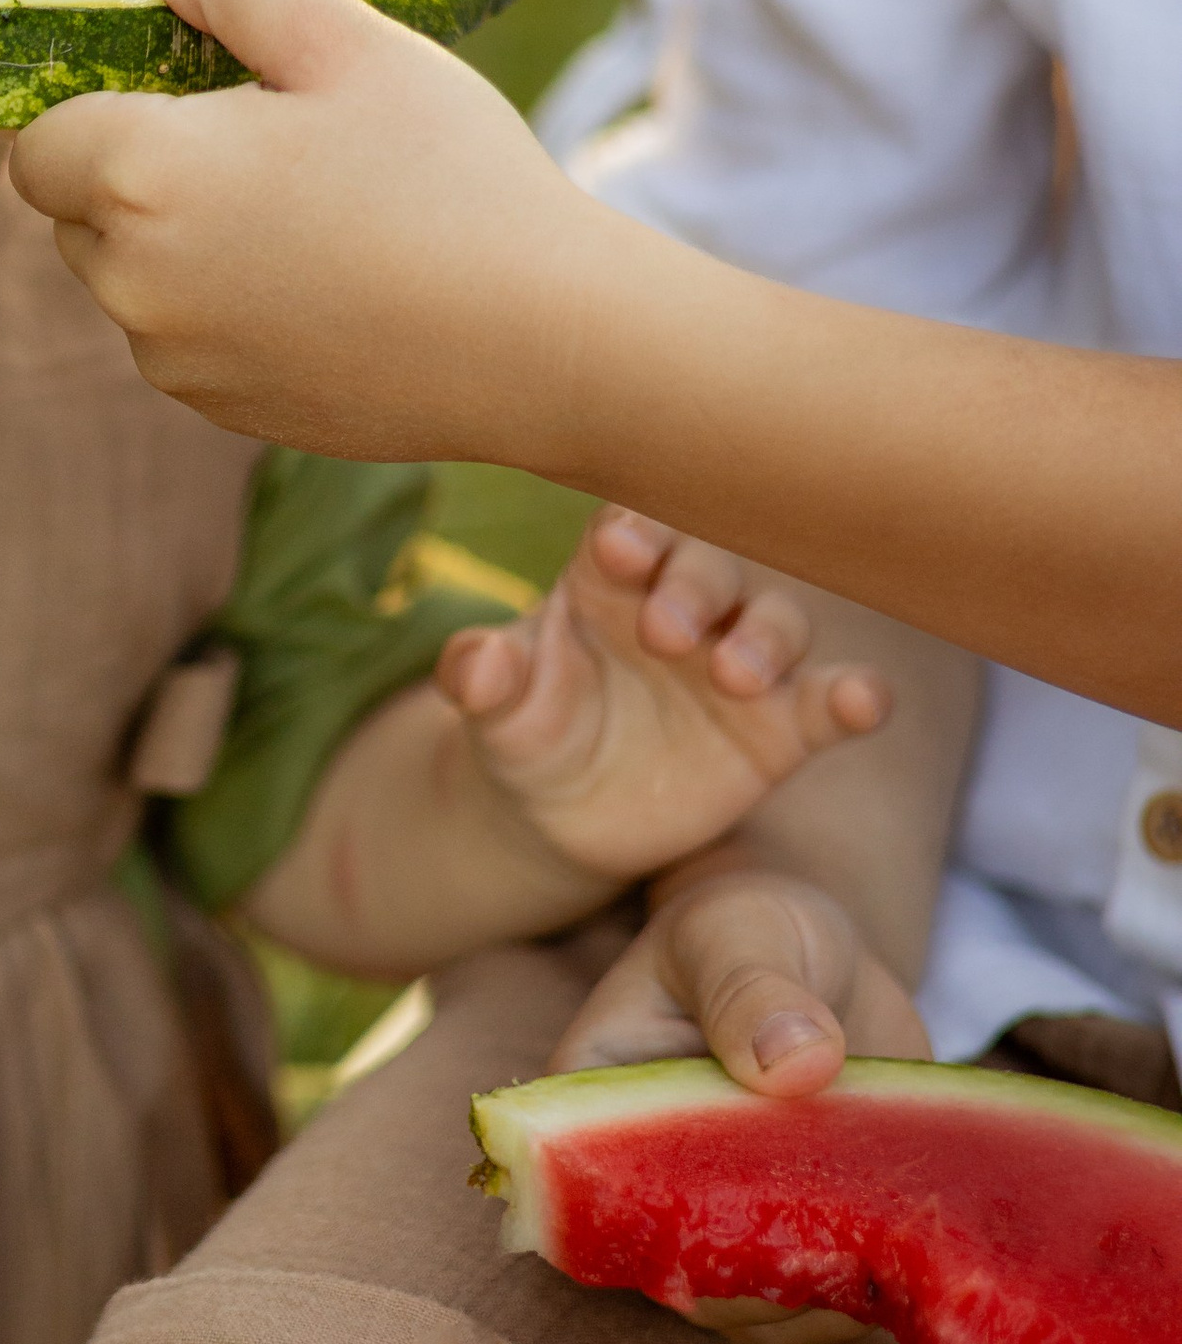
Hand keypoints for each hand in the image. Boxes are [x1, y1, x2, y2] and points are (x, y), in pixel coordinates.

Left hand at [10, 0, 608, 464]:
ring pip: (134, 282)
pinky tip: (331, 281)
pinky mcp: (226, 413)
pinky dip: (229, 306)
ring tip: (310, 213)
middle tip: (264, 142)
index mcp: (139, 180)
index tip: (186, 93)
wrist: (543, 340)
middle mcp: (131, 287)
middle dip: (138, 174)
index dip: (99, 107)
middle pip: (79, 215)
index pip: (38, 143)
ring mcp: (176, 364)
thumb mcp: (349, 36)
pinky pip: (189, 340)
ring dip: (183, 243)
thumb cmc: (448, 177)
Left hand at [439, 510, 889, 888]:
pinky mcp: (781, 728)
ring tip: (733, 676)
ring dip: (764, 637)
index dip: (634, 531)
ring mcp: (739, 662)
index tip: (618, 551)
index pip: (632, 529)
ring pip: (777, 621)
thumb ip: (484, 680)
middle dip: (695, 587)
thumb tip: (479, 664)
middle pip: (711, 566)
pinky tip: (864, 702)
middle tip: (664, 633)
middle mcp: (685, 603)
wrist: (559, 814)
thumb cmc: (527, 730)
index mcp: (609, 576)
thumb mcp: (494, 711)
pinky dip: (854, 696)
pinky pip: (829, 700)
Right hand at [550, 859, 933, 1343]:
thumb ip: (753, 989)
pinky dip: (863, 1294)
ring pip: (754, 1312)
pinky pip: (816, 1298)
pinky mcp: (793, 1232)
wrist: (819, 947)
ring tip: (885, 1245)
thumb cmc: (751, 923)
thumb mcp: (741, 931)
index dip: (654, 1230)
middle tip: (843, 1229)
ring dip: (818, 1300)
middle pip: (679, 1276)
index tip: (746, 1214)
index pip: (594, 1202)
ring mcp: (722, 1217)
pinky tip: (913, 1250)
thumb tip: (799, 1064)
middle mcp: (647, 1184)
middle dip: (758, 1280)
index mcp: (594, 1114)